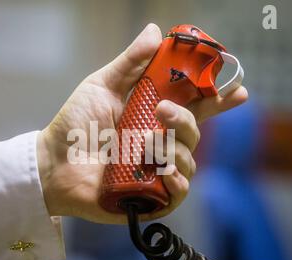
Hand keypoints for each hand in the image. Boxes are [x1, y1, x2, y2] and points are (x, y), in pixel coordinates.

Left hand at [37, 23, 247, 223]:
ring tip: (145, 143)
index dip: (217, 102)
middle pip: (193, 133)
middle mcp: (159, 144)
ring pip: (188, 161)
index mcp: (152, 118)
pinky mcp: (148, 196)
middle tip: (163, 111)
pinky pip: (178, 192)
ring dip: (174, 149)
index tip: (238, 92)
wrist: (53, 161)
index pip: (194, 108)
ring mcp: (155, 170)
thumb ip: (130, 63)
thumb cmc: (75, 124)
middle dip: (185, 121)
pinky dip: (178, 183)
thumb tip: (155, 31)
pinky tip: (166, 172)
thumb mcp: (101, 86)